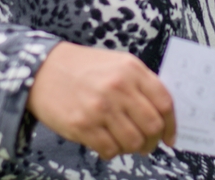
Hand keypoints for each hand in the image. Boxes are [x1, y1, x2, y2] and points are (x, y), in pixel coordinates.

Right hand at [26, 42, 175, 159]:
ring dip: (133, 148)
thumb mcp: (117, 64)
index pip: (164, 103)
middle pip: (152, 126)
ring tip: (125, 143)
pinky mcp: (82, 125)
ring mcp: (100, 108)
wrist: (43, 69)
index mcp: (131, 70)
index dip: (171, 125)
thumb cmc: (83, 68)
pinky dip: (112, 151)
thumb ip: (140, 84)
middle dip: (153, 141)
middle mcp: (118, 88)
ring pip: (133, 142)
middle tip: (147, 144)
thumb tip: (162, 115)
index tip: (170, 136)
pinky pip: (110, 150)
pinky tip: (106, 142)